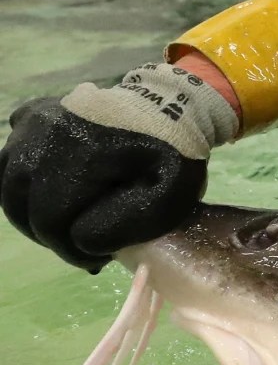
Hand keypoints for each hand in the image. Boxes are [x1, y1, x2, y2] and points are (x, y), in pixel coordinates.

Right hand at [0, 63, 238, 271]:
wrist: (172, 106)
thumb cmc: (174, 155)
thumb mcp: (170, 196)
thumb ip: (127, 224)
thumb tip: (82, 239)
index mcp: (80, 152)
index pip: (49, 220)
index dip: (70, 249)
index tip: (98, 258)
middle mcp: (46, 133)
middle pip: (22, 204)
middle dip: (51, 234)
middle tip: (83, 245)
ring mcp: (34, 122)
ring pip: (10, 185)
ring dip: (32, 213)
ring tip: (68, 224)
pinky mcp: (30, 116)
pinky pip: (10, 160)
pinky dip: (24, 184)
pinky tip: (53, 193)